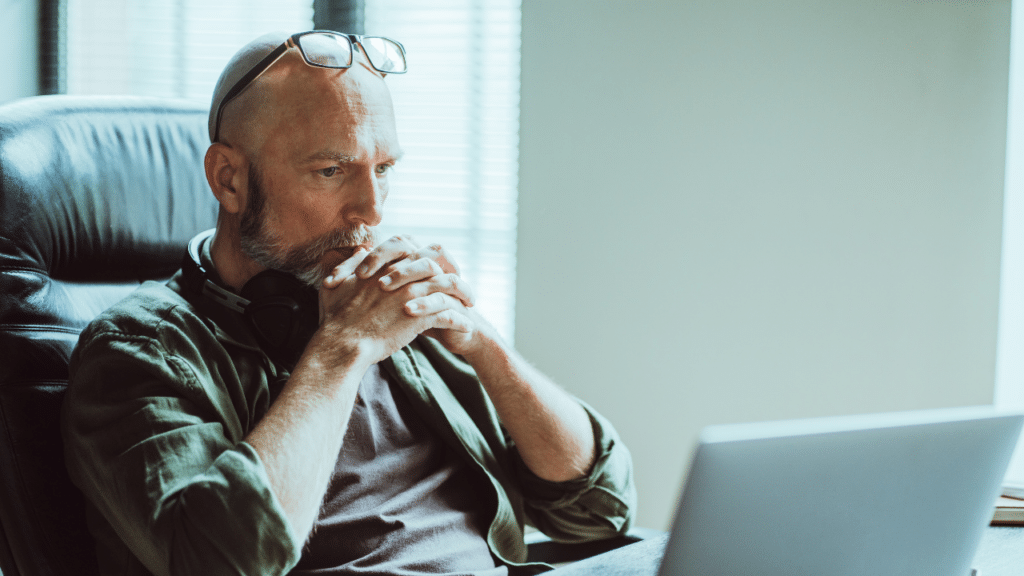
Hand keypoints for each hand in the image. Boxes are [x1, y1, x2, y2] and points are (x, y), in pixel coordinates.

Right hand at [311, 238, 473, 367]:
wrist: (342, 343)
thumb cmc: (335, 317)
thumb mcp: (336, 282)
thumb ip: (350, 263)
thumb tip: (361, 250)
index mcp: (386, 268)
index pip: (417, 253)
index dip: (431, 259)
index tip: (439, 268)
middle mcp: (402, 277)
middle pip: (439, 264)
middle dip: (453, 272)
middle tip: (460, 284)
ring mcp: (413, 296)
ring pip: (449, 287)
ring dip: (463, 294)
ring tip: (470, 304)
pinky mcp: (420, 317)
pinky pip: (449, 315)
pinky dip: (460, 320)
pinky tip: (467, 327)